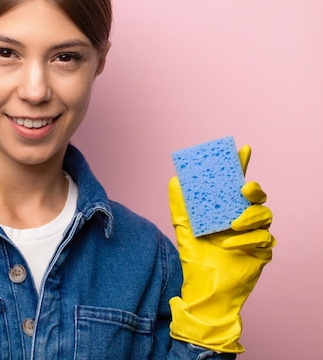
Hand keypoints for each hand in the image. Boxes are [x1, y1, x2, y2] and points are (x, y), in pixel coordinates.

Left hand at [168, 145, 274, 352]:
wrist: (203, 290)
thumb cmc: (196, 259)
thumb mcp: (184, 229)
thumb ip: (181, 206)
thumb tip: (174, 180)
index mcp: (226, 210)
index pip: (236, 183)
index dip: (242, 165)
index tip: (244, 149)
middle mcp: (243, 219)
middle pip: (257, 197)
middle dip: (254, 190)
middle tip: (244, 189)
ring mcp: (254, 235)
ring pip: (265, 215)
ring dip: (250, 217)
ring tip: (232, 225)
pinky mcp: (262, 252)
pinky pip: (263, 239)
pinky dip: (247, 240)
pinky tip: (230, 244)